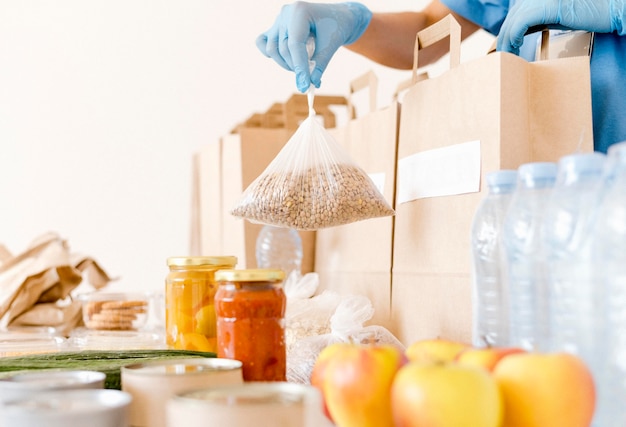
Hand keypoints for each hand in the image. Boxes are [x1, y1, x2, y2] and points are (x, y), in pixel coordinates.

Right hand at [256, 2, 371, 92]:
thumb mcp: (332, 45)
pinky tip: (286, 60)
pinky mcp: (274, 28)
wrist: (338, 18)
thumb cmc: (336, 27)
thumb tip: (310, 84)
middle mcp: (285, 14)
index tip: (304, 86)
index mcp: (300, 11)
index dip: (299, 67)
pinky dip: (272, 55)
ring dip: (287, 64)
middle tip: (310, 77)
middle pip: (283, 49)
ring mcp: (278, 20)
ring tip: (304, 65)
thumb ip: (320, 64)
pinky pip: (262, 43)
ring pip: (273, 50)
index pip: (295, 44)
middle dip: (296, 67)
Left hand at [497, 0, 625, 54]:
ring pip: (513, 20)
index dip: (507, 31)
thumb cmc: (586, 14)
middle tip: (502, 56)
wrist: (611, 10)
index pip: (515, 13)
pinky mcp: (548, 6)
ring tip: (508, 55)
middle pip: (512, 16)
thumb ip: (536, 20)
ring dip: (507, 40)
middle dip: (504, 37)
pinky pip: (521, 22)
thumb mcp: (555, 16)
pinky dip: (514, 35)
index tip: (505, 48)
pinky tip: (516, 46)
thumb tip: (517, 34)